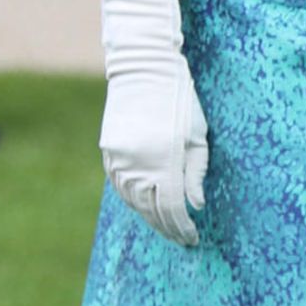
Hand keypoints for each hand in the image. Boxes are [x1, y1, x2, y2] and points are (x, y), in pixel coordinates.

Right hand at [97, 0, 208, 246]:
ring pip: (133, 201)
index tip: (193, 237)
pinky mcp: (108, 151)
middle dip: (167, 227)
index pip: (172, 207)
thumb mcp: (197, 135)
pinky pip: (120, 186)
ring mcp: (118, 158)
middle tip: (182, 239)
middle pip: (151, 210)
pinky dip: (134, 200)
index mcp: (163, 159)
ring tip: (166, 226)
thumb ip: (195, 173)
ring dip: (150, 217)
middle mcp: (137, 163)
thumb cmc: (180, 99)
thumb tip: (195, 206)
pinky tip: (145, 206)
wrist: (143, 67)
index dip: (183, 226)